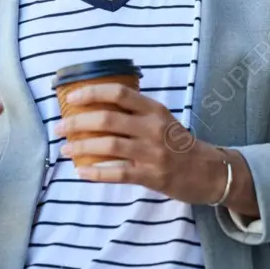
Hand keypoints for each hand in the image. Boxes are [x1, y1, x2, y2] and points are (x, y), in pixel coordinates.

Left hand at [53, 82, 226, 203]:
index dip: (91, 92)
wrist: (210, 171)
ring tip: (65, 149)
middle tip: (59, 127)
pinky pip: (117, 173)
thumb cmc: (180, 144)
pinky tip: (81, 171)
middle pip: (107, 119)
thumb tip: (96, 108)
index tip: (70, 97)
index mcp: (154, 109)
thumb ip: (136, 113)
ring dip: (81, 146)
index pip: (119, 93)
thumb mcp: (162, 119)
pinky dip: (96, 172)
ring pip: (108, 145)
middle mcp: (152, 128)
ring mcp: (152, 153)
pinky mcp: (151, 176)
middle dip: (77, 122)